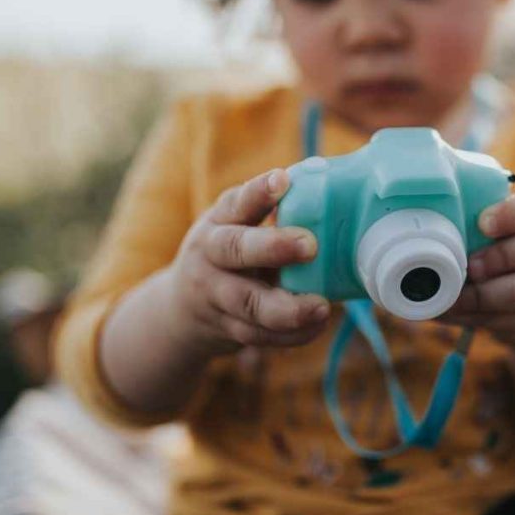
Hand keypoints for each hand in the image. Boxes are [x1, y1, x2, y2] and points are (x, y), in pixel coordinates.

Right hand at [165, 168, 330, 357]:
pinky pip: (260, 335)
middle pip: (235, 250)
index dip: (259, 192)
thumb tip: (333, 197)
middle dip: (272, 247)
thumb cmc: (228, 255)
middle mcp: (210, 255)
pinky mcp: (227, 328)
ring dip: (286, 308)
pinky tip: (317, 324)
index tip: (282, 179)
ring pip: (248, 303)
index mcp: (219, 222)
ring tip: (321, 307)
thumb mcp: (236, 227)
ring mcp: (215, 295)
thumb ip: (271, 215)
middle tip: (310, 245)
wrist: (181, 310)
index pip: (237, 202)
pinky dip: (291, 334)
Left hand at [441, 183, 514, 346]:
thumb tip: (409, 228)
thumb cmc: (494, 254)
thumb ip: (463, 223)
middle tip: (471, 266)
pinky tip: (458, 311)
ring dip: (492, 293)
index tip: (483, 224)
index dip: (514, 213)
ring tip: (462, 295)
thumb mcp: (485, 232)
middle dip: (503, 256)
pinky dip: (480, 316)